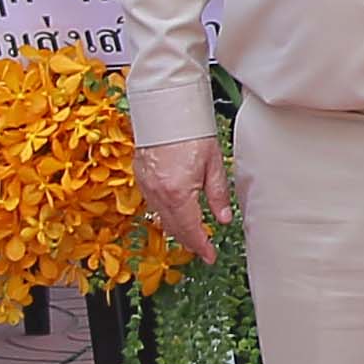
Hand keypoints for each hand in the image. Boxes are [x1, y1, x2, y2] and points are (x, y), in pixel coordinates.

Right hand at [135, 127, 232, 257]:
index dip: (201, 246)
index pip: (191, 230)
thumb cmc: (191, 129)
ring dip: (176, 228)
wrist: (165, 107)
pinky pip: (153, 204)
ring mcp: (146, 185)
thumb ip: (218, 195)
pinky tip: (175, 212)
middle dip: (189, 241)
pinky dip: (165, 212)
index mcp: (178, 192)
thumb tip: (223, 218)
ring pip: (161, 217)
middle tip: (202, 248)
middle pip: (174, 227)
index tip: (210, 256)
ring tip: (192, 234)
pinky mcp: (140, 176)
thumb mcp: (214, 163)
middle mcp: (158, 193)